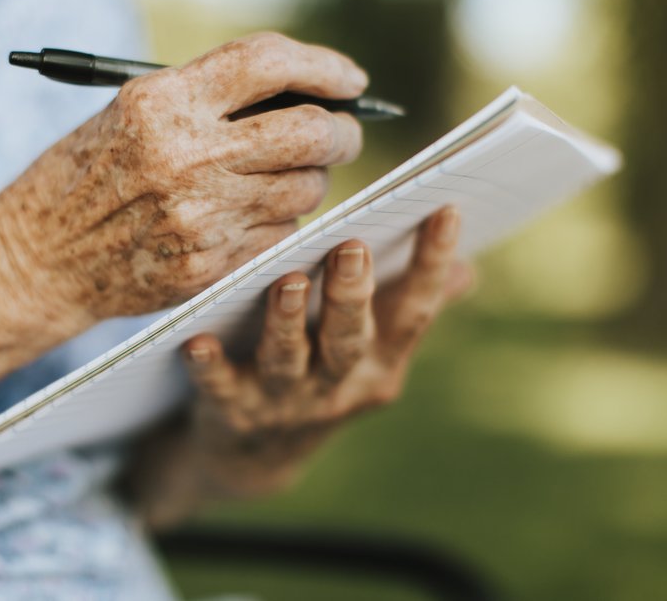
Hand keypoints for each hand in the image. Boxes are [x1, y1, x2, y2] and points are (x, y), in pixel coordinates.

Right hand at [0, 33, 366, 329]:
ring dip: (312, 180)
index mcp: (161, 102)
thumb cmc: (85, 175)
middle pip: (309, 132)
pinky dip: (280, 223)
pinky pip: (281, 236)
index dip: (322, 66)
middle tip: (345, 133)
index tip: (350, 79)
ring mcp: (201, 216)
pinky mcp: (209, 265)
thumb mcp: (129, 112)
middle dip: (343, 131)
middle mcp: (186, 156)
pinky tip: (250, 218)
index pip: (268, 63)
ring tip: (286, 176)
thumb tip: (300, 89)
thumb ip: (207, 96)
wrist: (39, 259)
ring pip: (306, 190)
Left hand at [178, 206, 471, 496]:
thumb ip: (410, 309)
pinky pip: (220, 388)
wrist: (255, 458)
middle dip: (352, 295)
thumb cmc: (321, 377)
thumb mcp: (371, 353)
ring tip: (288, 280)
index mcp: (379, 363)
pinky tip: (198, 340)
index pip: (414, 312)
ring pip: (287, 360)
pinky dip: (210, 367)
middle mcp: (338, 385)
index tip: (445, 208)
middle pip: (349, 339)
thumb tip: (468, 269)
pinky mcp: (234, 413)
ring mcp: (285, 403)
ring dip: (287, 322)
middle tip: (352, 246)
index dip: (432, 264)